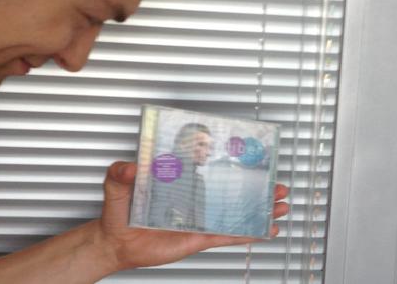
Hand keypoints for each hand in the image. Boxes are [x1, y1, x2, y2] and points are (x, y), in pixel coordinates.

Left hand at [97, 161, 289, 271]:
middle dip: (256, 186)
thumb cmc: (116, 212)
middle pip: (230, 188)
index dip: (228, 160)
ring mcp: (199, 217)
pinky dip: (248, 233)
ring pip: (235, 212)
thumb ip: (120, 173)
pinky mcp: (199, 237)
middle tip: (277, 182)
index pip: (207, 165)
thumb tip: (131, 167)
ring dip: (259, 209)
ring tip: (281, 205)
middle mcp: (193, 196)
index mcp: (179, 179)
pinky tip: (266, 230)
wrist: (115, 243)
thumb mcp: (115, 185)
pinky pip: (227, 235)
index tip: (249, 153)